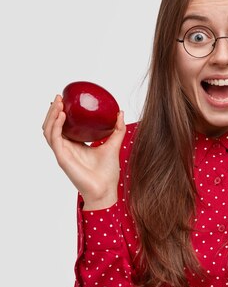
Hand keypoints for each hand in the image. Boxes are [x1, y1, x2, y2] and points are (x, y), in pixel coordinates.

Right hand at [42, 94, 125, 209]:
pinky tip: (61, 116)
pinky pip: (55, 139)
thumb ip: (117, 130)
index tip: (65, 99)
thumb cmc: (108, 172)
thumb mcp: (114, 145)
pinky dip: (56, 126)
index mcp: (75, 145)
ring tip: (58, 103)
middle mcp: (66, 148)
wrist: (106, 189)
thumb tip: (120, 113)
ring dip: (51, 116)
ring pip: (48, 131)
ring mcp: (62, 153)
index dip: (60, 113)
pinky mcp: (62, 158)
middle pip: (52, 126)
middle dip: (52, 111)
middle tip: (59, 97)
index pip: (62, 126)